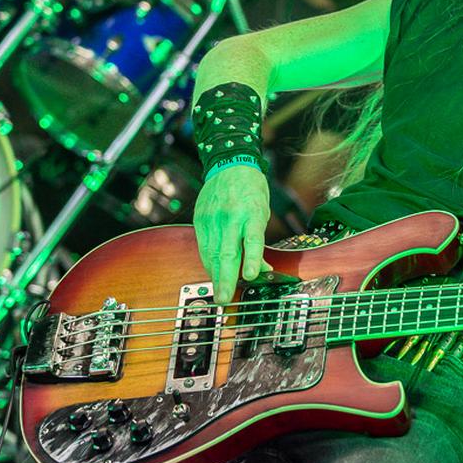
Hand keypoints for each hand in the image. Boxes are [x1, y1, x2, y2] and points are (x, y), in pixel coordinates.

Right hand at [193, 166, 271, 303]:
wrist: (229, 164)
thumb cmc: (252, 190)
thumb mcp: (263, 213)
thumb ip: (258, 240)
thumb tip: (262, 270)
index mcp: (250, 212)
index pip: (252, 239)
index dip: (252, 258)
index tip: (252, 275)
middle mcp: (229, 216)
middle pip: (227, 252)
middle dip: (225, 278)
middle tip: (224, 298)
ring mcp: (212, 218)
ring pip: (212, 253)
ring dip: (215, 275)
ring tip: (219, 293)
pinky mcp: (200, 219)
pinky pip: (203, 246)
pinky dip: (208, 262)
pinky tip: (212, 274)